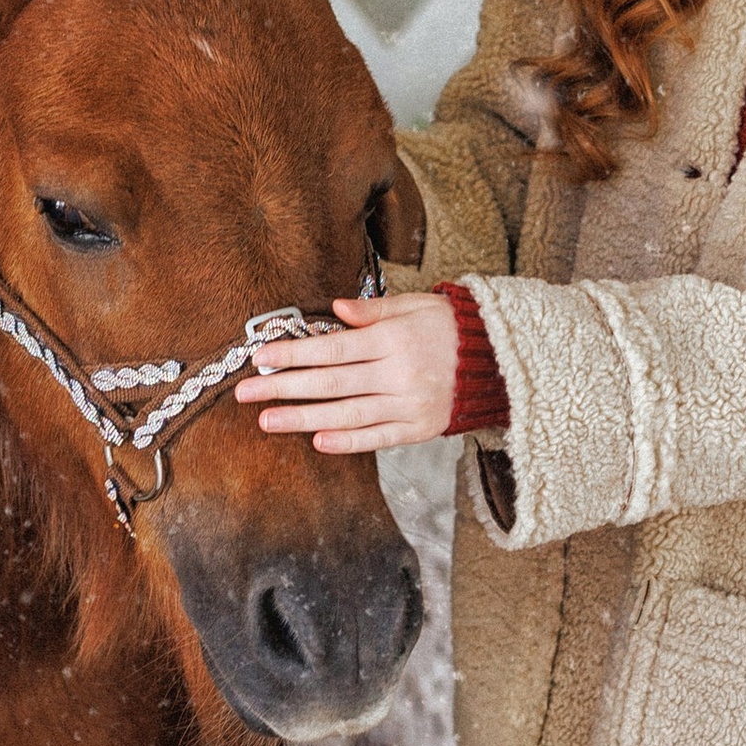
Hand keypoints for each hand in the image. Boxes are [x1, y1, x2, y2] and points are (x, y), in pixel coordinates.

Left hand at [233, 290, 456, 454]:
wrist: (501, 361)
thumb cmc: (451, 327)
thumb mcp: (417, 304)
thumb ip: (375, 309)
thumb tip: (335, 307)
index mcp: (394, 338)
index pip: (333, 347)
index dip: (294, 353)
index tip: (260, 357)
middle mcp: (399, 373)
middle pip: (331, 382)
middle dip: (284, 387)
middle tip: (245, 393)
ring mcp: (409, 404)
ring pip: (347, 414)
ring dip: (303, 419)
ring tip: (267, 422)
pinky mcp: (420, 428)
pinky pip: (378, 438)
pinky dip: (349, 442)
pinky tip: (317, 442)